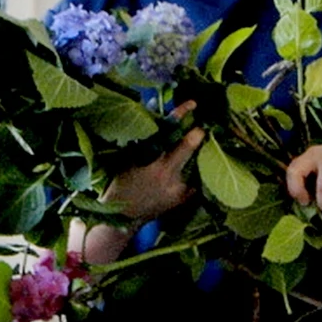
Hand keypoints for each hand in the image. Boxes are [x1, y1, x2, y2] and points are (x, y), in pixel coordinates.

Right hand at [101, 101, 204, 225]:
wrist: (124, 218)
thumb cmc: (120, 183)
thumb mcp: (127, 157)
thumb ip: (143, 135)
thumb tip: (153, 106)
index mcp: (155, 165)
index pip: (171, 133)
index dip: (182, 116)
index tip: (192, 104)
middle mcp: (171, 177)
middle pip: (191, 149)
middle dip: (197, 134)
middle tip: (200, 124)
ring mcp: (180, 190)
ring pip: (196, 162)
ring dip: (197, 151)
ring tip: (198, 141)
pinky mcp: (185, 198)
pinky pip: (195, 177)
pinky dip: (194, 167)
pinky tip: (193, 160)